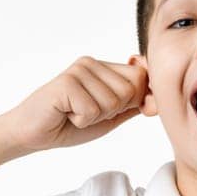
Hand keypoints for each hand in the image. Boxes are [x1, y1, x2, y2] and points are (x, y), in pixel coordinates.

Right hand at [0, 56, 147, 154]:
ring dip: (96, 117)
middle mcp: (91, 63)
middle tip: (87, 112)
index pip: (142, 77)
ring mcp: (78, 70)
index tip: (108, 109)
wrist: (37, 133)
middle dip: (113, 111)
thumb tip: (159, 99)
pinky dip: (81, 121)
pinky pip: (93, 111)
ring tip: (75, 113)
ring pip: (113, 102)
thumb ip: (136, 105)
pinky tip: (66, 114)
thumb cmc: (72, 123)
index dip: (134, 101)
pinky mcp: (66, 82)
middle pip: (131, 90)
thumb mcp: (112, 115)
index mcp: (104, 68)